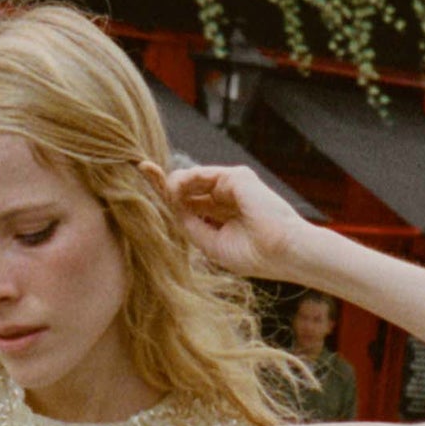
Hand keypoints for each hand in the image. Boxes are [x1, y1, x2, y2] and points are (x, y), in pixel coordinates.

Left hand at [139, 160, 312, 280]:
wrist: (283, 252)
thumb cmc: (254, 255)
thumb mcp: (212, 245)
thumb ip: (191, 226)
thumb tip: (170, 207)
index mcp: (220, 215)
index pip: (188, 203)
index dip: (166, 194)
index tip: (143, 178)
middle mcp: (225, 197)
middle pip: (186, 188)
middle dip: (162, 183)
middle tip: (141, 170)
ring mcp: (232, 185)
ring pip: (192, 180)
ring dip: (172, 184)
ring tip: (162, 188)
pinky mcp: (236, 177)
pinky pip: (203, 174)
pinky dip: (186, 180)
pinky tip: (175, 187)